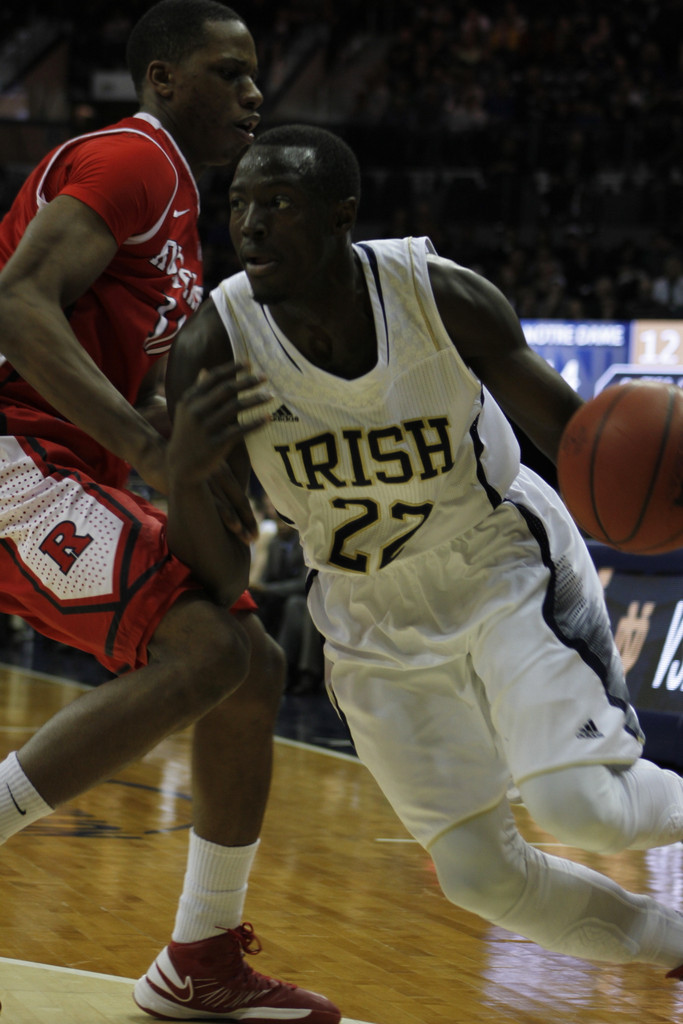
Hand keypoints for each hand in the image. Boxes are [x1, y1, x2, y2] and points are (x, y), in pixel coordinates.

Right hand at [167, 362, 269, 485]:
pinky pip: (240, 430)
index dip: (232, 369)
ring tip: (271, 395)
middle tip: (265, 376)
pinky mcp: (215, 444)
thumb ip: (198, 391)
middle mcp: (196, 411)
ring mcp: (205, 428)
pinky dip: (255, 423)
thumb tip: (205, 369)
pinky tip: (268, 418)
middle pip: (227, 389)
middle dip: (248, 381)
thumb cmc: (188, 434)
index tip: (249, 363)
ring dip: (255, 399)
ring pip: (235, 407)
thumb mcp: (187, 411)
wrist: (181, 466)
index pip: (213, 378)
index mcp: (189, 399)